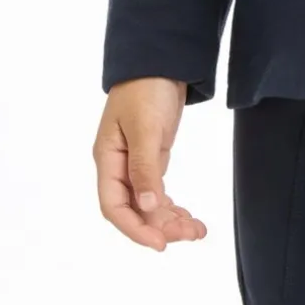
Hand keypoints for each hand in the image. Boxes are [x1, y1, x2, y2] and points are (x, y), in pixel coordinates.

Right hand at [94, 77, 207, 248]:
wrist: (160, 61)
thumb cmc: (146, 88)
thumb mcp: (145, 127)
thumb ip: (145, 167)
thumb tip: (146, 205)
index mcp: (107, 159)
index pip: (113, 206)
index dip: (134, 229)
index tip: (160, 244)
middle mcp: (117, 166)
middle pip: (133, 209)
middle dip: (159, 226)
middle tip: (190, 234)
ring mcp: (134, 163)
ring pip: (148, 204)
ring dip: (169, 220)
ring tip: (197, 230)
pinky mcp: (151, 159)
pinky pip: (157, 192)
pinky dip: (172, 207)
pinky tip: (188, 218)